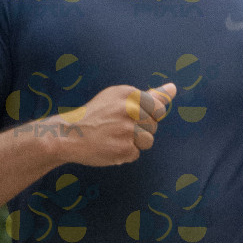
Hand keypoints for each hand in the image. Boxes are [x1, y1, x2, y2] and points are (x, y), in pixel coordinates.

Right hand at [56, 83, 174, 166]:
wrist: (69, 134)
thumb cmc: (96, 114)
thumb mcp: (118, 97)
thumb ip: (149, 95)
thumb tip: (173, 88)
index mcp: (129, 93)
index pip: (159, 108)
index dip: (147, 116)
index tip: (130, 117)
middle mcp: (129, 109)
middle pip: (154, 126)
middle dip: (140, 130)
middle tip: (117, 128)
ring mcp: (127, 130)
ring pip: (148, 141)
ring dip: (134, 143)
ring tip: (115, 138)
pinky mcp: (123, 148)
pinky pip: (136, 154)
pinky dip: (124, 154)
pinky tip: (109, 146)